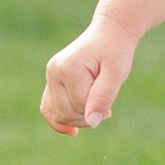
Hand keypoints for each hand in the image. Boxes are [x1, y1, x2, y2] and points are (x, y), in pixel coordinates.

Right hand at [40, 17, 136, 132]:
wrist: (110, 33)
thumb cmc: (116, 52)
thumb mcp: (116, 74)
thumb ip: (103, 97)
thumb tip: (92, 123)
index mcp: (68, 69)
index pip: (79, 106)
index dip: (96, 110)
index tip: (110, 108)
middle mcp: (54, 72)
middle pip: (65, 112)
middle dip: (86, 117)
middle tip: (106, 110)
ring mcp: (50, 75)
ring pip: (56, 113)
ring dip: (76, 118)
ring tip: (94, 109)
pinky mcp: (51, 80)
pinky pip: (48, 107)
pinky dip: (59, 119)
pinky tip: (72, 130)